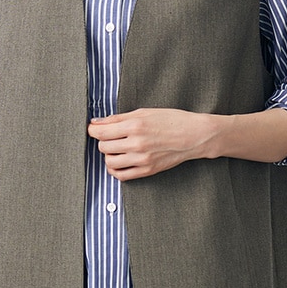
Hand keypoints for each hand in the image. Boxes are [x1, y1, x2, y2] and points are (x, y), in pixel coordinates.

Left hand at [88, 107, 220, 178]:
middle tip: (110, 137)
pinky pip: (122, 176)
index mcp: (135, 125)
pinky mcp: (147, 170)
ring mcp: (142, 159)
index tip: (94, 129)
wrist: (193, 135)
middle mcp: (136, 143)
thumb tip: (96, 122)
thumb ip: (118, 118)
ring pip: (109, 162)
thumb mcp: (144, 112)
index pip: (100, 132)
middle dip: (102, 141)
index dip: (93, 130)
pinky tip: (120, 162)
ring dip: (109, 156)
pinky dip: (116, 170)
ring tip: (116, 150)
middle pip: (103, 147)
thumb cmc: (171, 120)